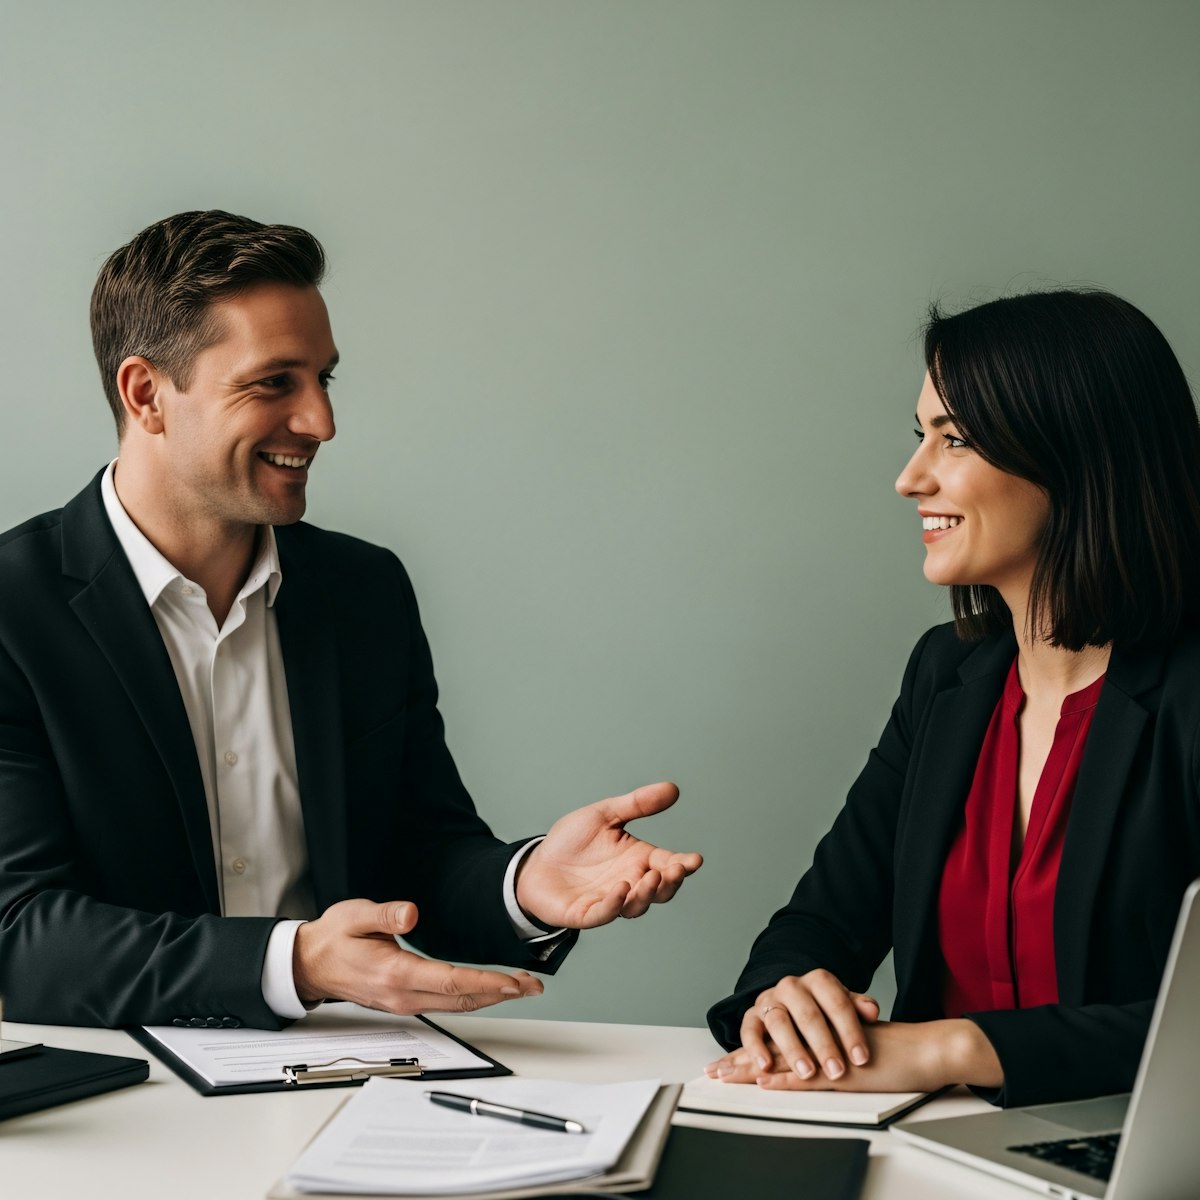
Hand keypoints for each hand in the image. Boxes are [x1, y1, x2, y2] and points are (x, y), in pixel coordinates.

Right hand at [293, 899, 543, 1013]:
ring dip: (491, 997)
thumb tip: (411, 913)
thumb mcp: (355, 915)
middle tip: (533, 985)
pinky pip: (445, 1004)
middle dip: (501, 993)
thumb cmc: (333, 937)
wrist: (309, 964)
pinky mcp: (404, 1001)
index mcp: (395, 973)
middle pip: (462, 1000)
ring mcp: (404, 1002)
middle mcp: (403, 994)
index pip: (451, 982)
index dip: (487, 982)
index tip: (514, 981)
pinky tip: (488, 990)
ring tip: (521, 987)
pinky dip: (472, 998)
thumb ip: (385, 913)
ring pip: (456, 1006)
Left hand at [514, 781, 701, 928]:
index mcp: (638, 859)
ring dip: (646, 894)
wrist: (535, 862)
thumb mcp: (605, 814)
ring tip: (650, 878)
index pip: (668, 864)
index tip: (695, 860)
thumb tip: (673, 788)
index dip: (683, 864)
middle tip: (675, 869)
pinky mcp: (586, 913)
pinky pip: (605, 913)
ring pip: (636, 906)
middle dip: (671, 882)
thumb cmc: (572, 841)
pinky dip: (615, 904)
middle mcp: (629, 882)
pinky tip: (620, 889)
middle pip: (660, 890)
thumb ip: (637, 804)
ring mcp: (609, 900)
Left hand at [706, 1018, 1002, 1092]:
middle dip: (741, 1060)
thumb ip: (827, 1056)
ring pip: (784, 1058)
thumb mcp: (852, 1053)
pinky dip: (787, 1078)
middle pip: (773, 1047)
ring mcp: (830, 1052)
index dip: (750, 1053)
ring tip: (727, 1076)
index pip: (778, 1041)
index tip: (726, 1064)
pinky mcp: (844, 1069)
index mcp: (820, 1034)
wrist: (927, 1049)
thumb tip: (802, 1070)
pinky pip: (811, 1074)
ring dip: (754, 1068)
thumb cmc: (896, 1053)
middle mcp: (821, 1037)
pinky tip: (769, 1082)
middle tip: (715, 1071)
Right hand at [727, 970, 881, 1081]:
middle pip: (808, 1014)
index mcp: (818, 981)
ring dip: (793, 1049)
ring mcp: (770, 1000)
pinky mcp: (752, 1016)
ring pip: (779, 1022)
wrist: (790, 1001)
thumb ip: (858, 1007)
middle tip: (837, 1071)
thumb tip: (872, 1011)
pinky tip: (766, 1066)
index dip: (850, 1031)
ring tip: (807, 1073)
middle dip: (824, 1045)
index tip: (862, 1058)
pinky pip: (749, 1029)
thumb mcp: (842, 1005)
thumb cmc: (822, 1009)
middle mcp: (792, 987)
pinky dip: (755, 1047)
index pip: (837, 1003)